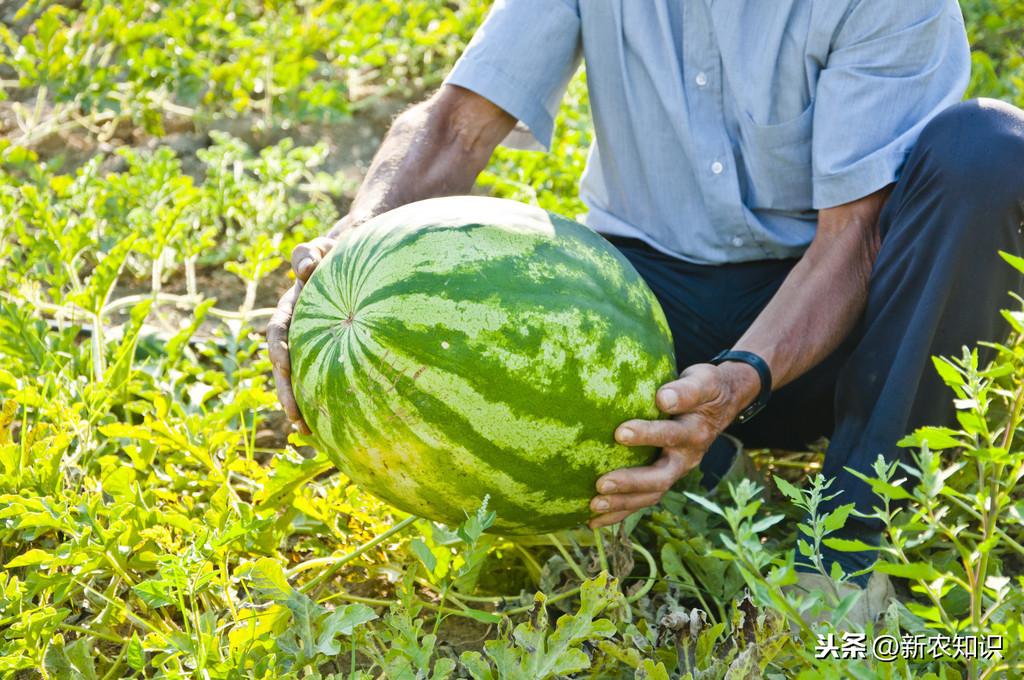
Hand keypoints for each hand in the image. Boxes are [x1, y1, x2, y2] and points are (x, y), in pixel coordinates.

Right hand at [267, 217, 351, 433]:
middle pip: (285, 365)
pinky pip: (323, 375)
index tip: (283, 369)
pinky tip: (337, 423)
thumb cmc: (343, 247)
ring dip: (299, 402)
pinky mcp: (333, 345)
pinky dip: (323, 397)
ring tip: (306, 429)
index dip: (278, 351)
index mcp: (295, 304)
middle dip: (286, 391)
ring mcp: (315, 336)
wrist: (360, 246)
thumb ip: (311, 252)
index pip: (280, 330)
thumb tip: (305, 268)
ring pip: (300, 374)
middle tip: (294, 416)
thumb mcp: (326, 245)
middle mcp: (300, 325)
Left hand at [588, 362, 759, 527]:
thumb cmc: (707, 388)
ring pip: (651, 494)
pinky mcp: (664, 477)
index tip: (620, 433)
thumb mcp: (704, 382)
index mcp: (695, 432)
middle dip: (631, 482)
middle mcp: (686, 457)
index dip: (648, 435)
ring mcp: (676, 470)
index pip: (671, 434)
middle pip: (660, 476)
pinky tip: (594, 520)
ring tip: (593, 506)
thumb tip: (662, 398)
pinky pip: (643, 499)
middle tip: (601, 484)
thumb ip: (686, 390)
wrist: (723, 402)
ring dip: (623, 503)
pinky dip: (620, 511)